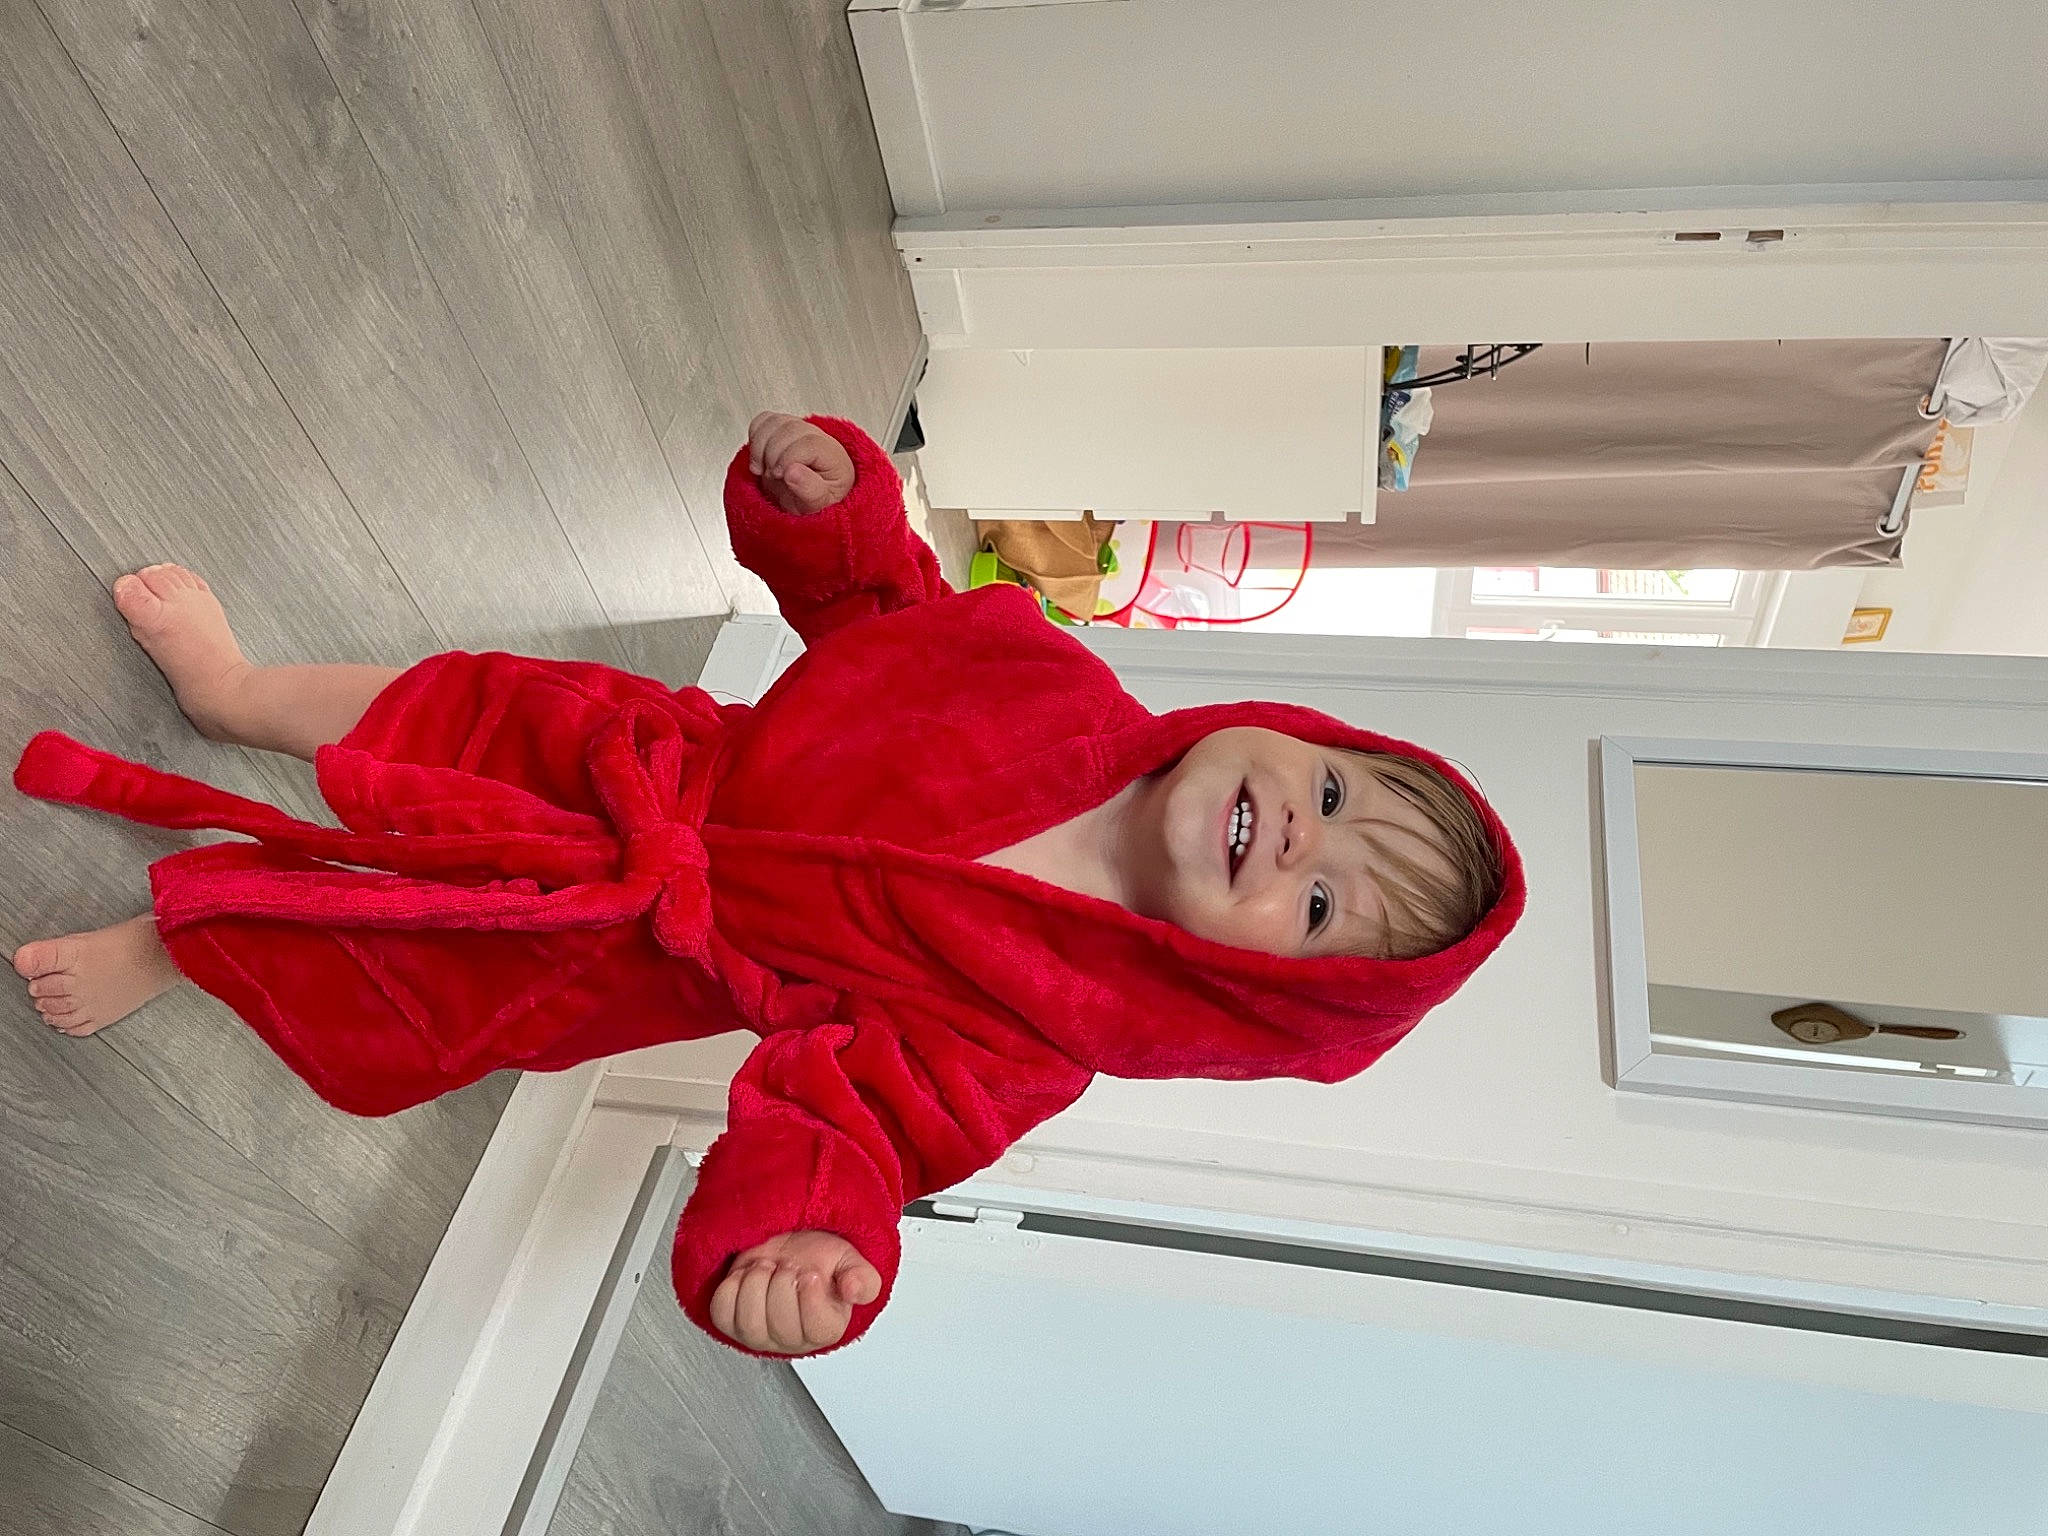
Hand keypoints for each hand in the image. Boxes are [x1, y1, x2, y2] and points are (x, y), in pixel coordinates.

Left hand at [709, 1229, 881, 1354]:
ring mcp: (759, 1334)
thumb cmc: (818, 1257)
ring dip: (756, 1285)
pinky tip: (747, 1275)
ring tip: (767, 1267)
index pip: (817, 1330)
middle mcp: (791, 1339)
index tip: (811, 1274)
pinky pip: (722, 1313)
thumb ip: (862, 1278)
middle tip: (789, 1265)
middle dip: (783, 1284)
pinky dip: (731, 1288)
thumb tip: (855, 1291)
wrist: (790, 1248)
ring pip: (749, 1324)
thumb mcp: (851, 1261)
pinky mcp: (731, 1322)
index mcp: (826, 1328)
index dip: (811, 1299)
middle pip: (781, 1328)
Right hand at [748, 412, 855, 515]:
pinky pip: (764, 420)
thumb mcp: (817, 506)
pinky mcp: (782, 428)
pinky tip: (759, 458)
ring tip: (763, 469)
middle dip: (773, 454)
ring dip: (760, 446)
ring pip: (775, 421)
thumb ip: (809, 491)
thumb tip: (792, 472)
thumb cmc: (813, 502)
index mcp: (834, 456)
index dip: (789, 457)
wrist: (802, 499)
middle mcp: (819, 437)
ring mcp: (799, 429)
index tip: (780, 476)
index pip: (810, 443)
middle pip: (791, 428)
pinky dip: (754, 437)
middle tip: (772, 477)